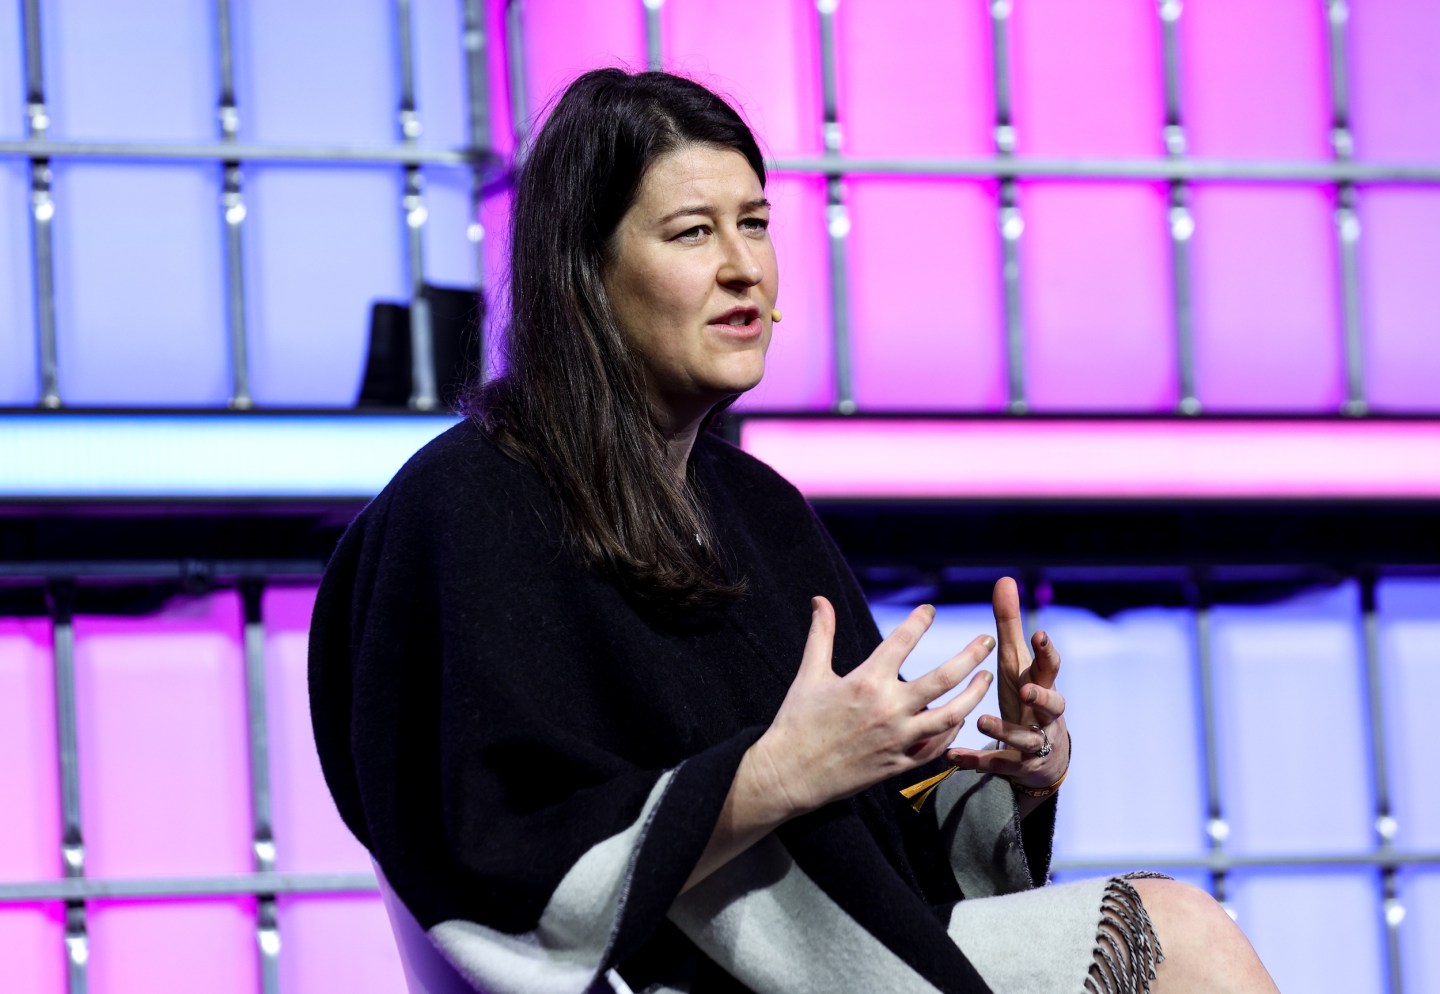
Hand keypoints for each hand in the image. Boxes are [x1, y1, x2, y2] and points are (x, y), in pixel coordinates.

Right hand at [749, 596, 995, 817]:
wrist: (789, 774)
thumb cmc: (797, 721)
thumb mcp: (810, 673)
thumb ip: (822, 634)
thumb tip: (820, 599)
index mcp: (866, 681)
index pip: (902, 641)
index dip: (919, 620)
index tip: (929, 610)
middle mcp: (888, 709)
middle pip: (943, 678)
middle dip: (970, 656)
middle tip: (987, 640)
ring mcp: (897, 739)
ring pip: (950, 715)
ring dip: (973, 695)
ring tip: (985, 678)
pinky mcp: (899, 764)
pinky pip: (936, 747)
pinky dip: (951, 732)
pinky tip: (960, 719)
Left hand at [945, 577, 1068, 788]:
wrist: (1044, 755)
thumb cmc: (1025, 695)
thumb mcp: (1018, 662)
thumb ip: (1010, 625)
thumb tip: (1005, 579)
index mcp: (1041, 683)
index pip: (1050, 666)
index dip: (1047, 651)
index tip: (1039, 635)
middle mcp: (1044, 714)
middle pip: (1052, 705)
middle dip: (1041, 698)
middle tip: (1026, 691)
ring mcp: (1034, 742)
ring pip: (1025, 739)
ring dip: (1004, 729)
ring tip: (981, 720)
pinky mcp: (1017, 765)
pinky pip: (998, 764)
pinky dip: (977, 760)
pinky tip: (953, 756)